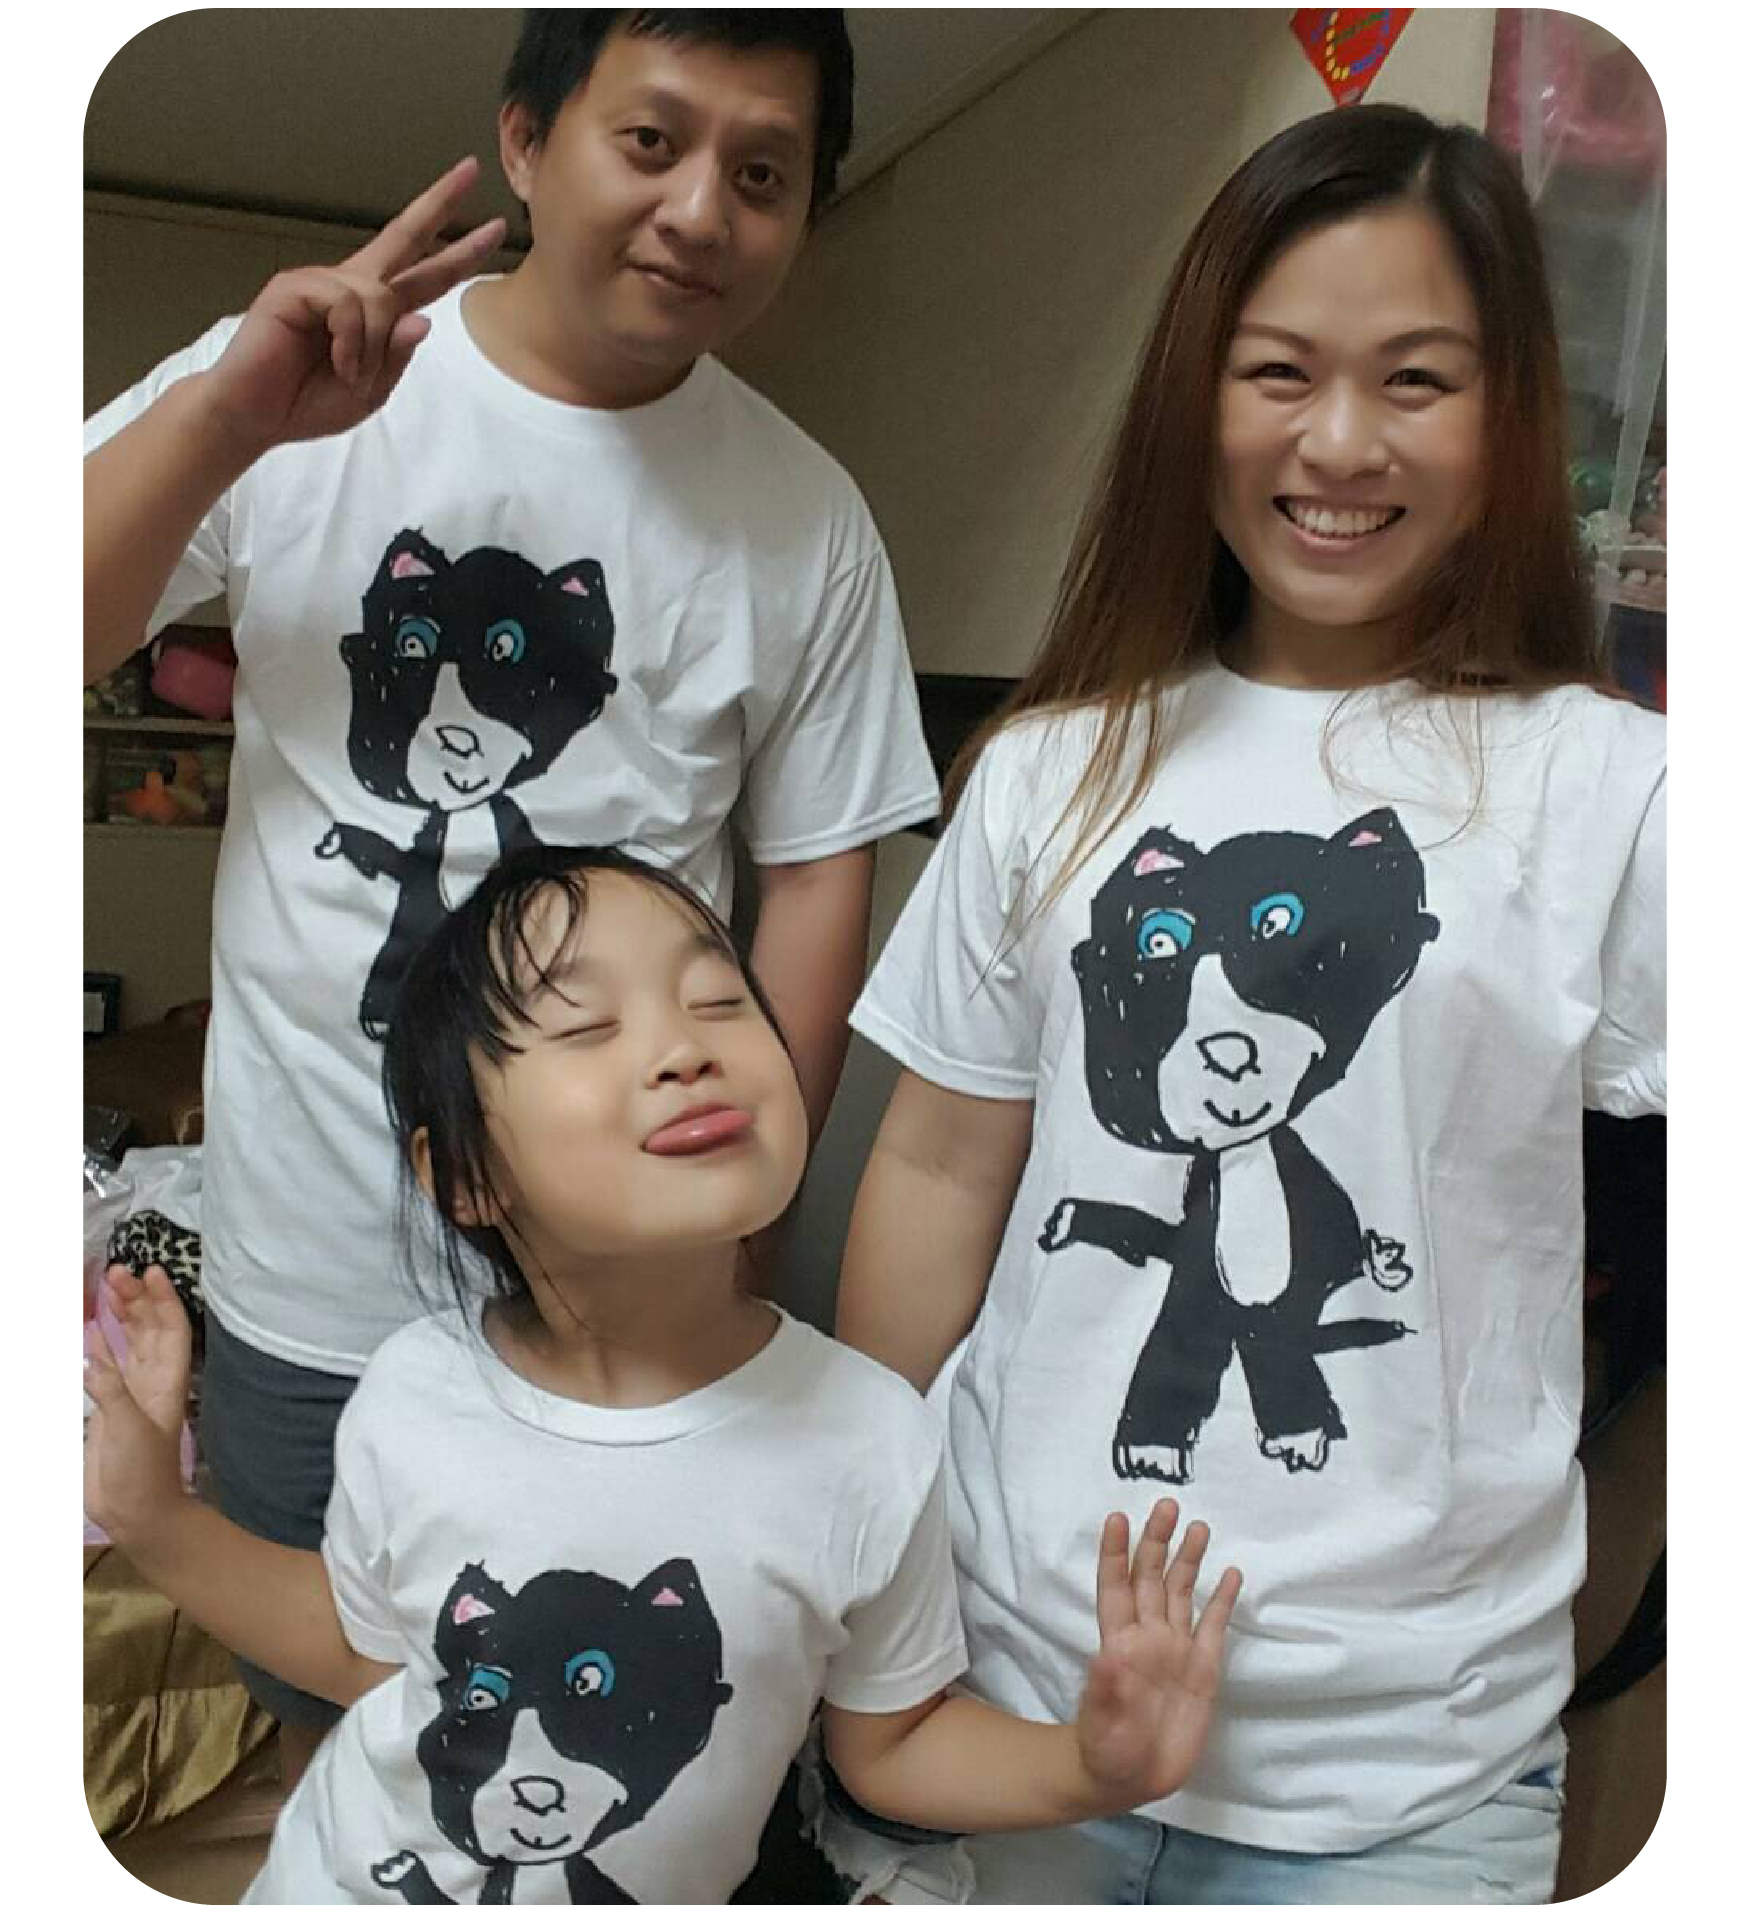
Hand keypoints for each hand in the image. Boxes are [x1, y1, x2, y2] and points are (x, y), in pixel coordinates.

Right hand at [83, 1264, 194, 1544]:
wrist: (135, 1512)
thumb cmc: (142, 1471)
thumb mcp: (128, 1428)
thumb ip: (110, 1391)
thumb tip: (90, 1357)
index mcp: (169, 1380)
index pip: (172, 1329)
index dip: (165, 1299)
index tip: (152, 1271)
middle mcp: (154, 1379)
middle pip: (149, 1328)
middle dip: (137, 1298)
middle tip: (117, 1271)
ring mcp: (132, 1391)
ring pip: (129, 1341)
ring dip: (121, 1314)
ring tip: (106, 1287)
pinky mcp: (111, 1406)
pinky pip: (106, 1365)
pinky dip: (100, 1343)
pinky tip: (91, 1327)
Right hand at [199, 156, 506, 453]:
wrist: (258, 415)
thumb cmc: (309, 402)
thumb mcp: (372, 391)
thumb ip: (398, 356)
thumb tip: (422, 319)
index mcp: (376, 311)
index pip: (425, 273)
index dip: (460, 252)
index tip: (495, 226)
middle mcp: (352, 287)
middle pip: (405, 236)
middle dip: (440, 204)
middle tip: (471, 168)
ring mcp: (322, 281)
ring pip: (379, 297)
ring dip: (371, 347)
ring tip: (346, 373)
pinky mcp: (294, 286)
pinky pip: (348, 306)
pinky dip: (350, 343)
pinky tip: (335, 361)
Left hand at [1075, 1499, 1241, 1807]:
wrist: (1130, 1777)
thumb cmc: (1105, 1748)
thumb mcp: (1100, 1724)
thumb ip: (1104, 1692)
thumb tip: (1105, 1658)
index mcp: (1119, 1642)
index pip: (1116, 1586)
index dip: (1115, 1553)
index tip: (1117, 1518)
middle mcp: (1148, 1636)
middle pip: (1152, 1578)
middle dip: (1158, 1542)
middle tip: (1167, 1505)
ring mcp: (1176, 1650)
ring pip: (1183, 1593)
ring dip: (1189, 1560)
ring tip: (1199, 1527)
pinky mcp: (1203, 1670)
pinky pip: (1214, 1627)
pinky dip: (1222, 1600)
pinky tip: (1232, 1574)